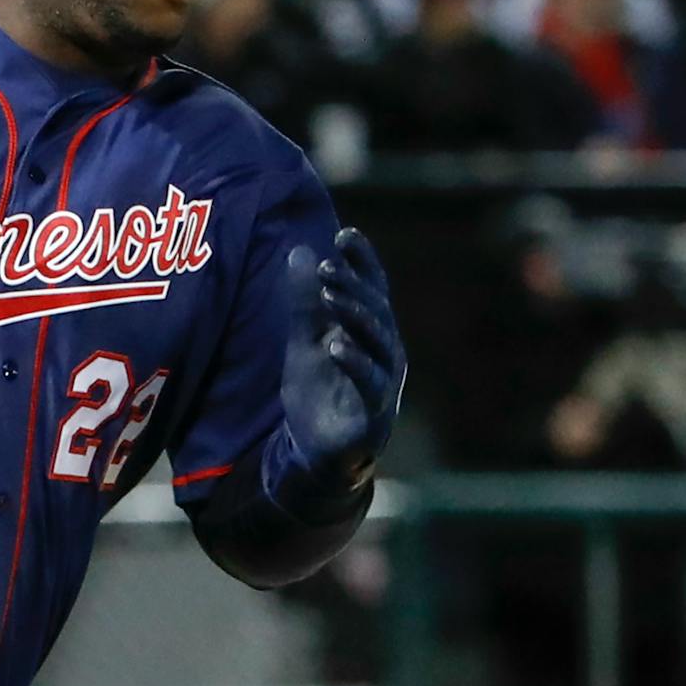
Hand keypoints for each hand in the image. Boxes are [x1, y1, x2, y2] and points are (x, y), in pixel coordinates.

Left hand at [278, 228, 404, 496]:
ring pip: (377, 340)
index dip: (362, 261)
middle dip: (353, 284)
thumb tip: (300, 251)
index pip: (372, 287)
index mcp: (371, 330)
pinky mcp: (376, 411)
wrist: (317, 451)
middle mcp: (385, 350)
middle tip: (328, 265)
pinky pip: (369, 382)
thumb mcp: (304, 341)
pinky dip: (354, 362)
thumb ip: (304, 302)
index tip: (344, 233)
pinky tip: (335, 346)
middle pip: (375, 309)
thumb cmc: (319, 391)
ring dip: (354, 315)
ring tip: (331, 293)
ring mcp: (385, 380)